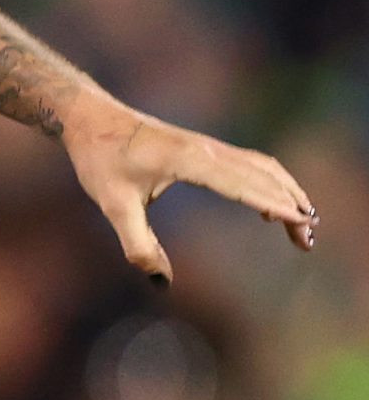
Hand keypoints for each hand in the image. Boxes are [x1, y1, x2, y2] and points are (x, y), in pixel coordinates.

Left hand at [63, 98, 318, 284]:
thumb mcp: (112, 205)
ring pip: (261, 166)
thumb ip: (138, 245)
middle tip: (309, 241)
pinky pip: (249, 163)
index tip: (300, 222)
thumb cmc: (99, 158)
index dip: (272, 202)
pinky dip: (270, 182)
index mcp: (187, 160)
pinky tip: (271, 206)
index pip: (241, 183)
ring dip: (286, 191)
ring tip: (302, 226)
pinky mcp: (204, 147)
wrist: (90, 117)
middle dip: (291, 205)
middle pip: (262, 175)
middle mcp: (205, 149)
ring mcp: (207, 145)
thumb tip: (162, 282)